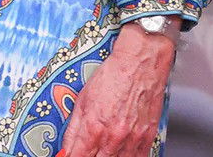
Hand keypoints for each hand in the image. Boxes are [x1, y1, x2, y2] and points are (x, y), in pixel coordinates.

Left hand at [56, 20, 175, 155]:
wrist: (140, 65)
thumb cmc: (112, 77)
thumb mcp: (82, 100)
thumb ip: (73, 128)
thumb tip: (65, 148)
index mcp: (94, 127)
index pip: (77, 156)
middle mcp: (114, 137)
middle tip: (84, 152)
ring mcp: (133, 139)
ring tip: (99, 152)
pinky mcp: (148, 137)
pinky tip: (117, 154)